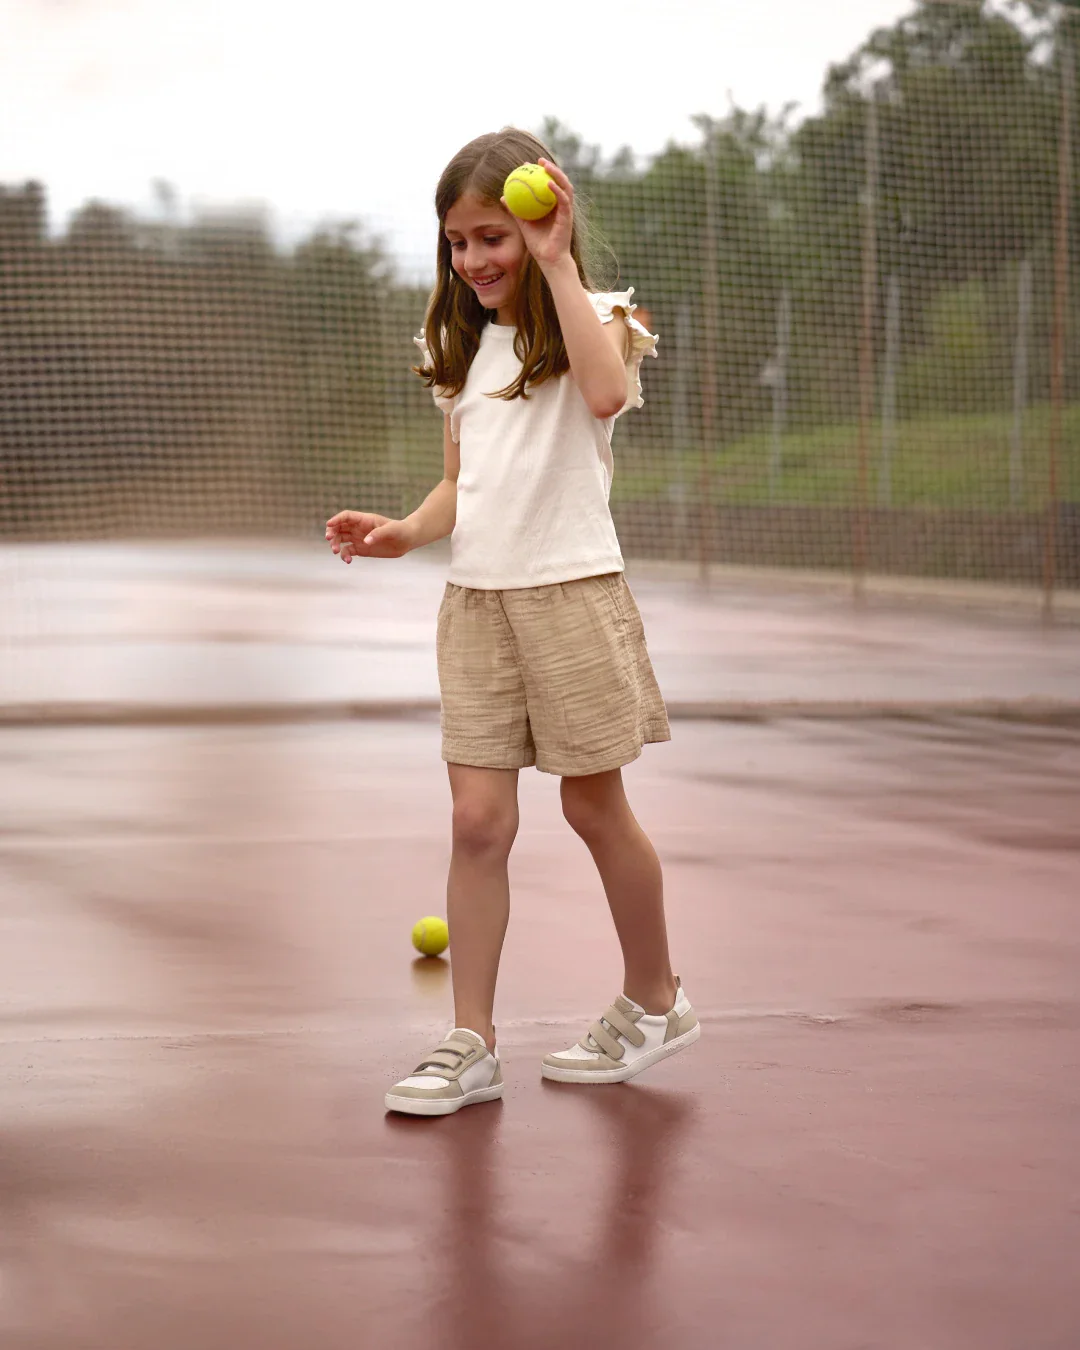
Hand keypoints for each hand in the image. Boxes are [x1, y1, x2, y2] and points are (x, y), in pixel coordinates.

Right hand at [324, 511, 414, 562]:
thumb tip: (365, 541)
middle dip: (332, 532)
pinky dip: (344, 555)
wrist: (407, 541)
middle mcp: (358, 528)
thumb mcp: (391, 530)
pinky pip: (348, 551)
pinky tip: (347, 560)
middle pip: (339, 527)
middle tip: (329, 540)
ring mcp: (359, 538)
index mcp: (364, 519)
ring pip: (341, 539)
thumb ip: (378, 534)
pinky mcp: (361, 549)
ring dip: (335, 544)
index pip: (346, 516)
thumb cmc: (400, 531)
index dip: (336, 519)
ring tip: (336, 552)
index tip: (329, 524)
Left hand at [502, 157, 573, 271]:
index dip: (540, 173)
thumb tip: (503, 197)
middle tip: (538, 160)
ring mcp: (566, 210)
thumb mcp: (523, 224)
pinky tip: (549, 183)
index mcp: (552, 206)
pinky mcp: (568, 217)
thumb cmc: (537, 244)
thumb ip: (515, 210)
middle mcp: (561, 206)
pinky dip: (557, 190)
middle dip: (551, 168)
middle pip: (559, 181)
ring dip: (557, 174)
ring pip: (565, 186)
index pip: (548, 184)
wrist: (549, 259)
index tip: (528, 164)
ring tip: (546, 166)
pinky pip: (564, 200)